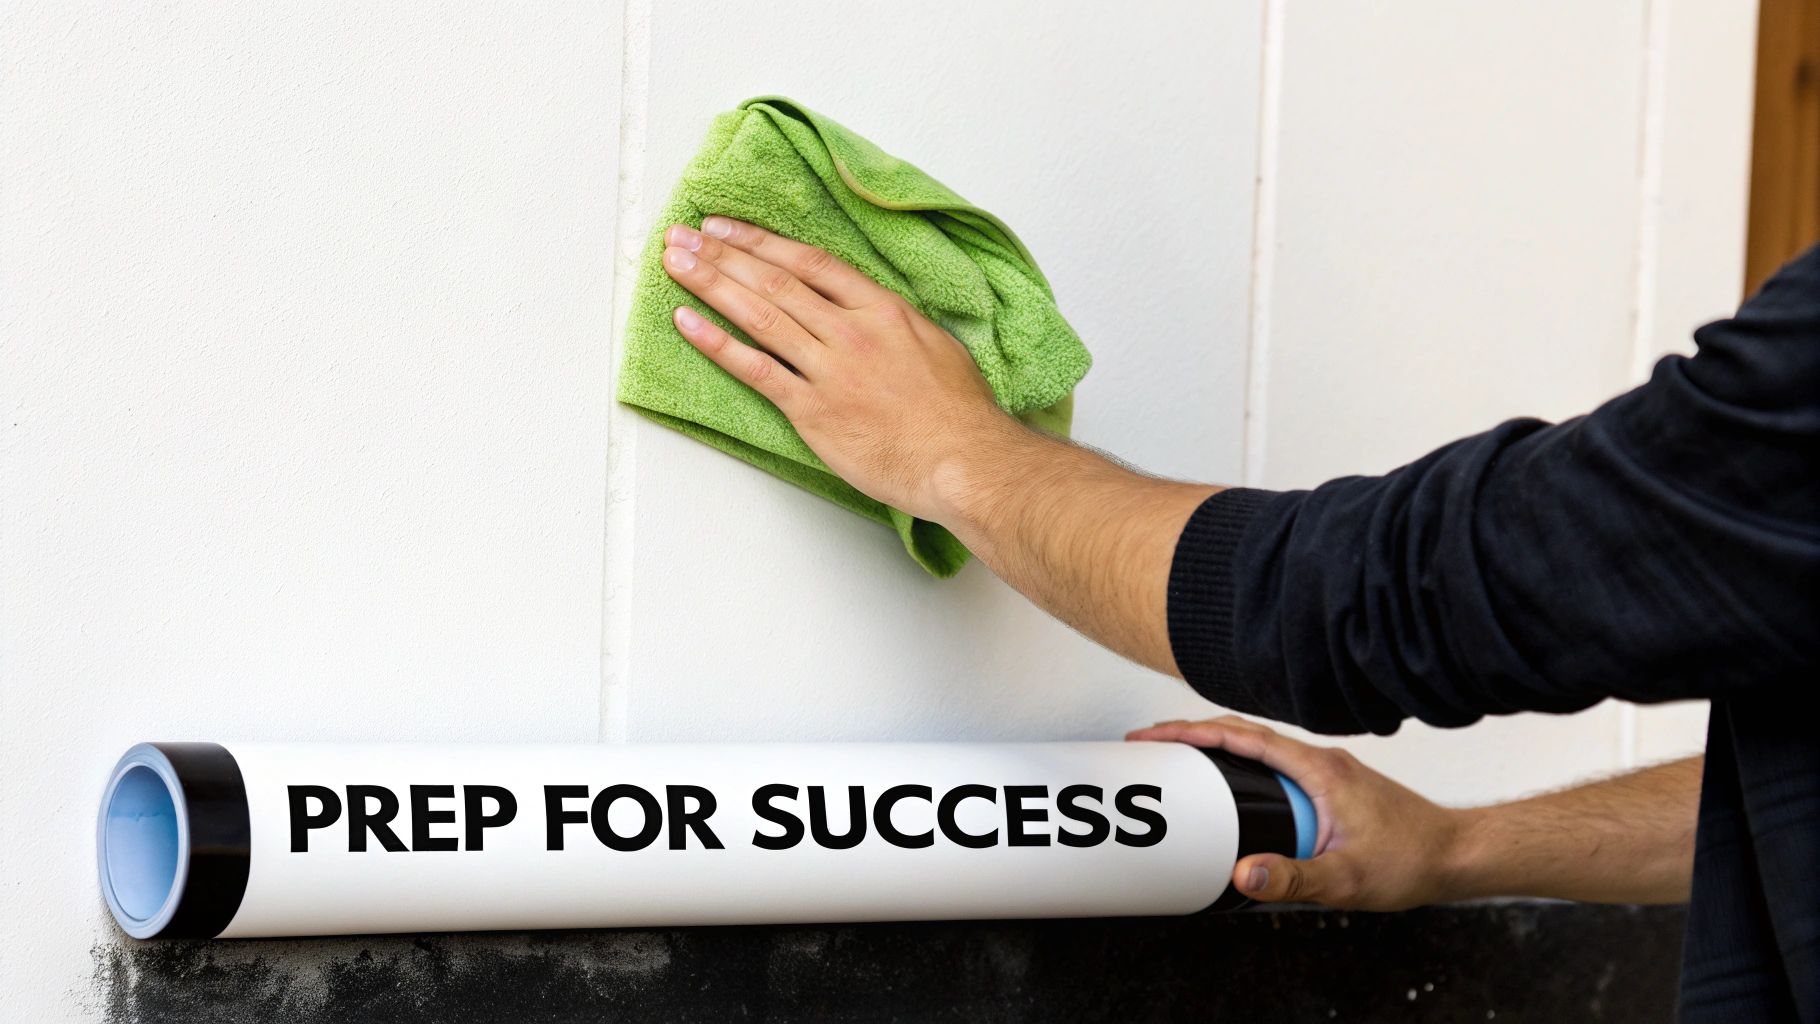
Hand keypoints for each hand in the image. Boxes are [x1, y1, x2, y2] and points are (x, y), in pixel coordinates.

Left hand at [661, 216, 1024, 522]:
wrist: (965, 460)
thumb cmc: (959, 414)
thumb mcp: (936, 345)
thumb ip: (895, 323)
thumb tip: (870, 311)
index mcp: (882, 309)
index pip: (810, 261)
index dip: (761, 241)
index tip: (726, 228)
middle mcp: (850, 331)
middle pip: (775, 280)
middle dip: (722, 254)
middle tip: (682, 236)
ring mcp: (829, 369)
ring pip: (759, 314)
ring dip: (711, 284)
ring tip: (676, 264)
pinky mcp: (813, 410)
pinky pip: (755, 369)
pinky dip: (717, 343)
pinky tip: (687, 322)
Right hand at [1126, 716, 1467, 910]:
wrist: (1457, 854)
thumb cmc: (1412, 859)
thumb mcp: (1347, 879)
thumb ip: (1293, 878)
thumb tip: (1242, 873)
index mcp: (1318, 769)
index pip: (1243, 737)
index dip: (1193, 732)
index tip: (1156, 735)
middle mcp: (1321, 761)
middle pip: (1243, 735)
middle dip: (1192, 735)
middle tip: (1151, 746)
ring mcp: (1327, 771)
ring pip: (1259, 749)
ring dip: (1216, 750)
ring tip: (1179, 764)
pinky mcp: (1331, 787)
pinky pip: (1275, 768)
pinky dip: (1242, 768)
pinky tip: (1231, 792)